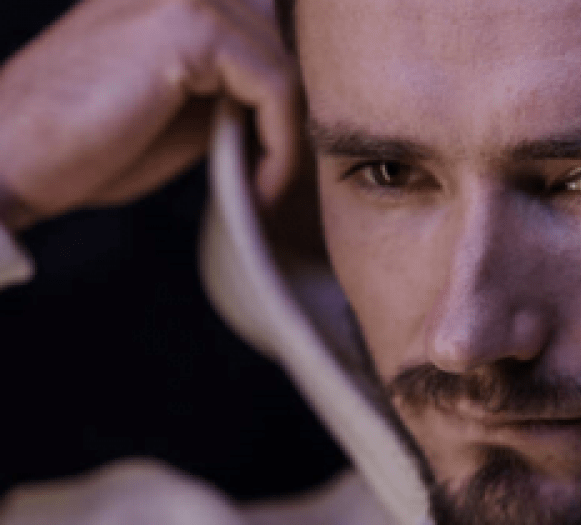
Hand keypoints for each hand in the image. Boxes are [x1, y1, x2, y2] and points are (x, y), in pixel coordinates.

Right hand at [0, 0, 299, 230]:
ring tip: (264, 187)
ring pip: (285, 65)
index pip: (266, 30)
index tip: (278, 158)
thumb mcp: (180, 108)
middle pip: (282, 45)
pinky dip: (280, 146)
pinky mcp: (189, 26)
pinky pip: (276, 88)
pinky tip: (258, 187)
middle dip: (289, 116)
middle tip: (277, 176)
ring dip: (287, 137)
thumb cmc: (85, 145)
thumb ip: (231, 86)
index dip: (284, 98)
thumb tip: (298, 100)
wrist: (9, 162)